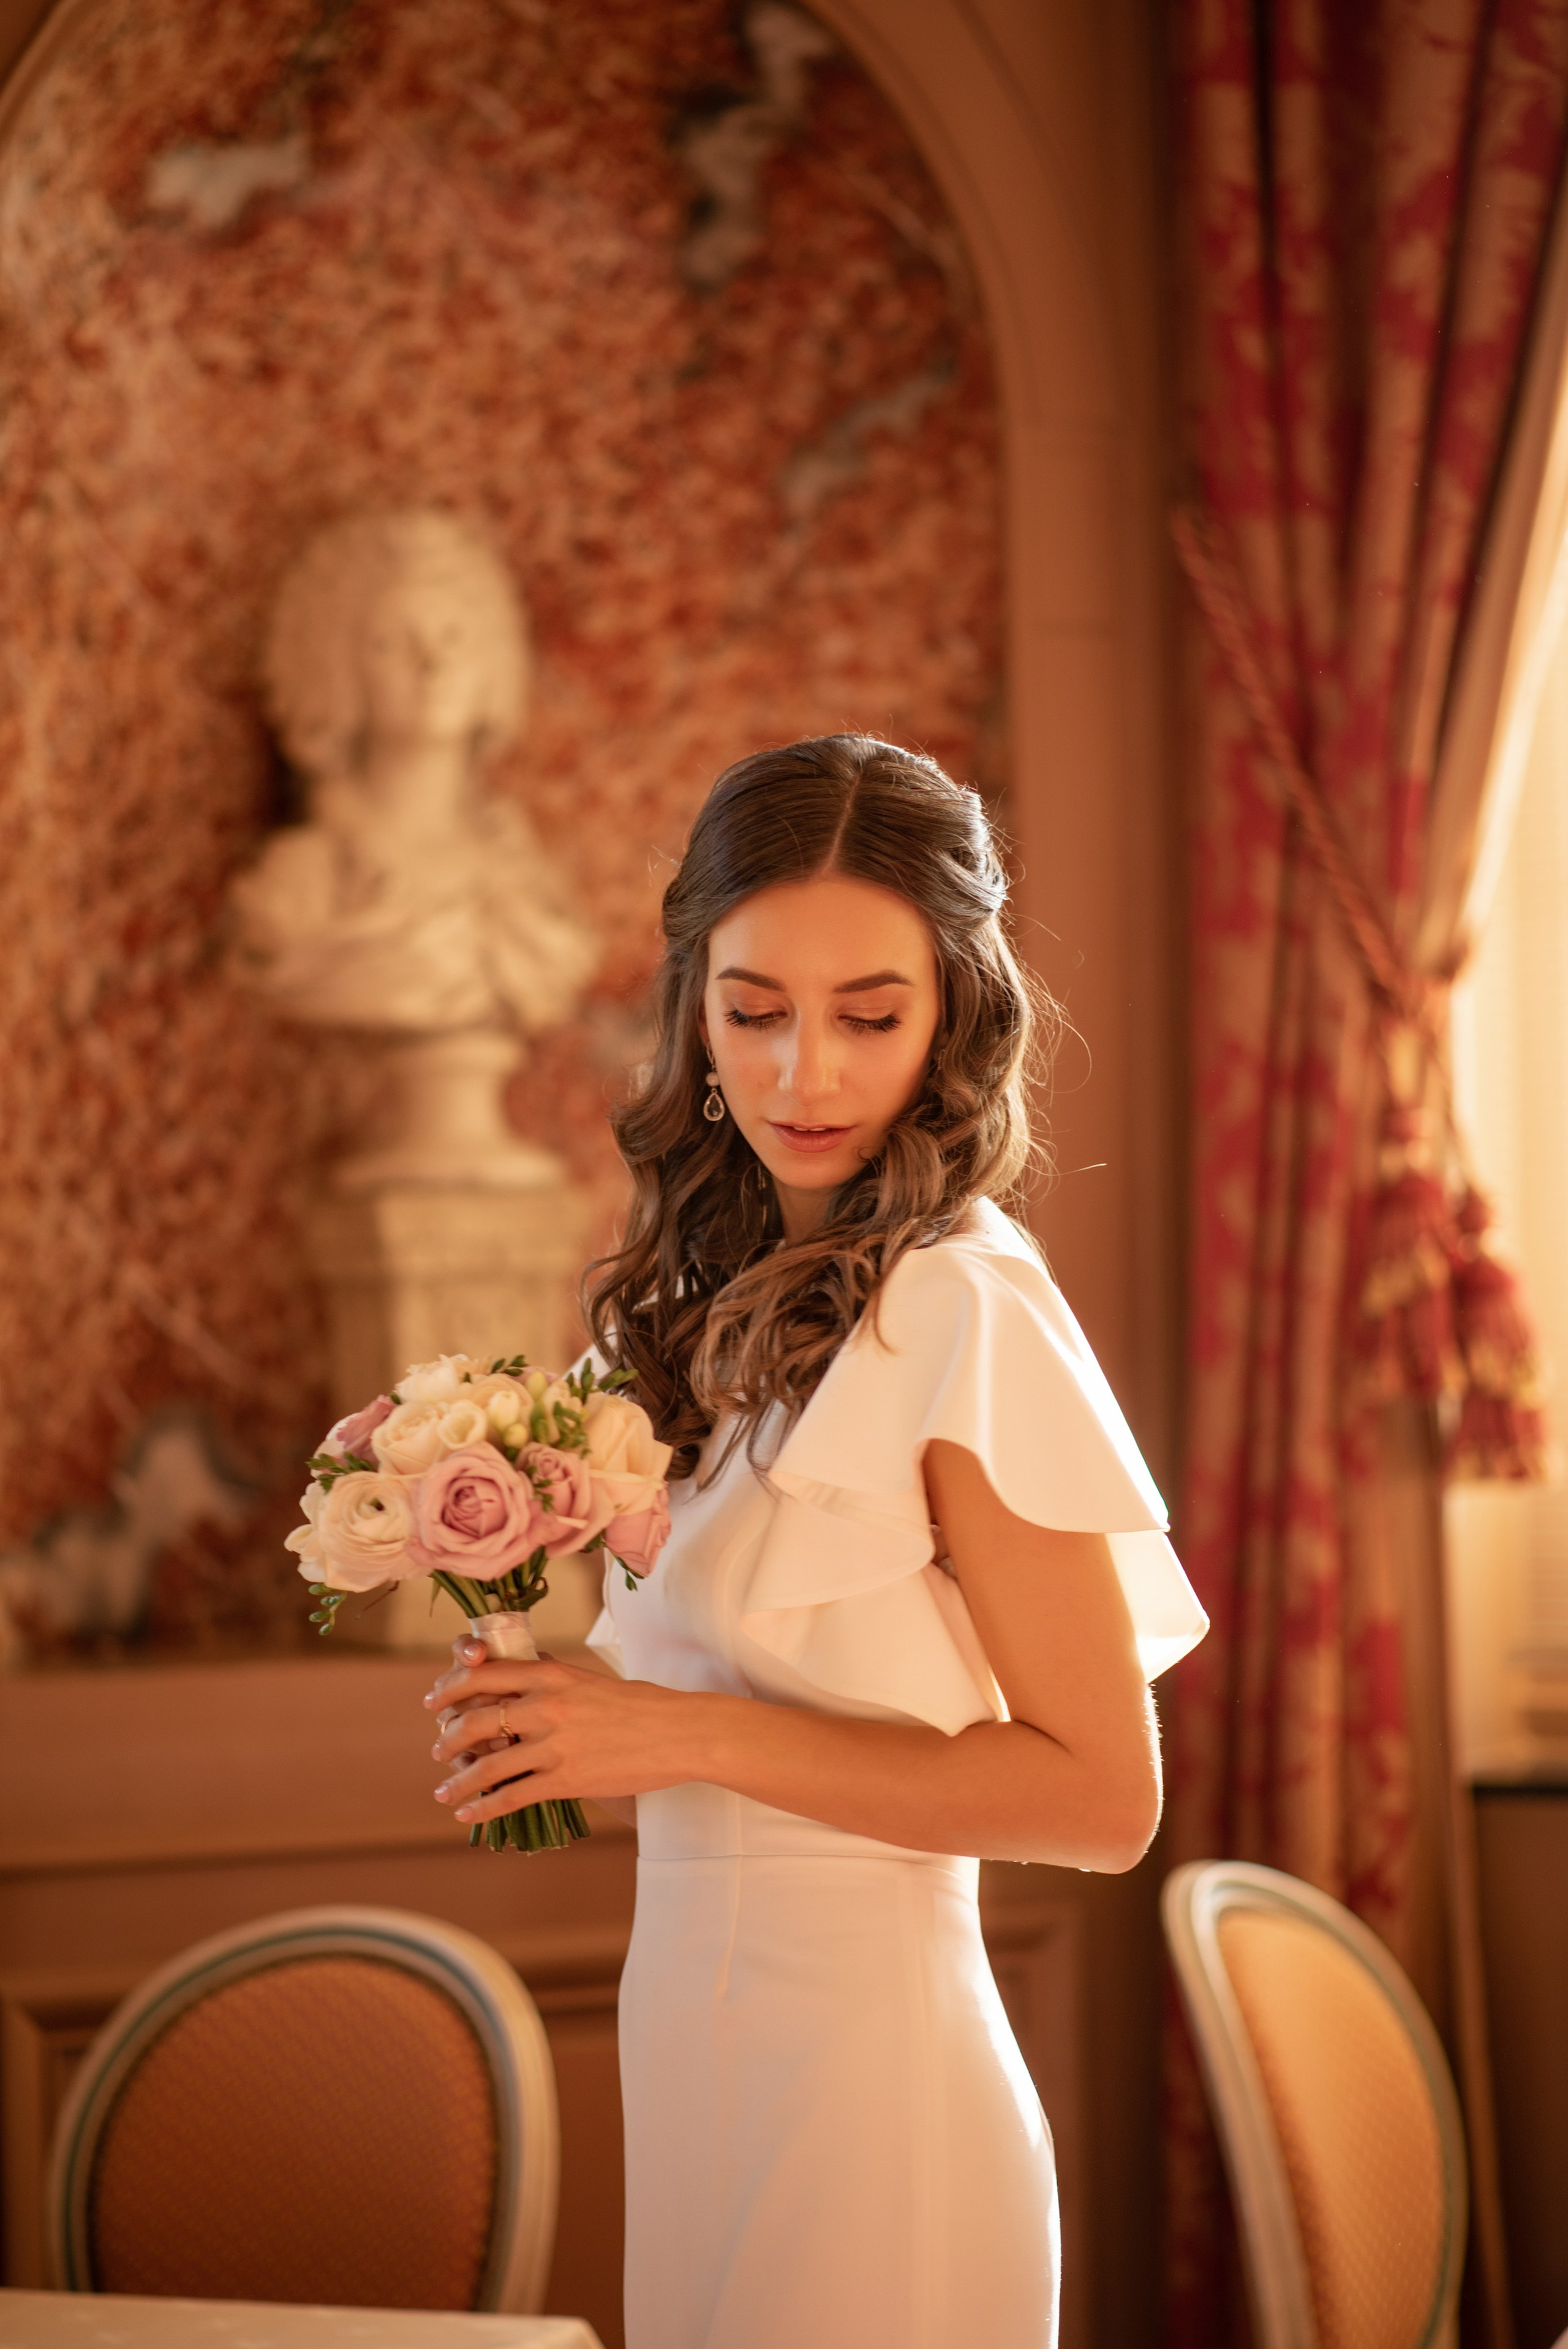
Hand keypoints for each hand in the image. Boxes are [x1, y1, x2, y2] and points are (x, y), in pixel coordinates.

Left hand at [423, 1638, 697, 1824]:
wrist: (679, 1733)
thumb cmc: (640, 1705)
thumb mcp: (589, 1678)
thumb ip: (552, 1677)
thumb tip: (522, 1672)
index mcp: (551, 1675)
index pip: (484, 1674)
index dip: (451, 1687)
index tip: (434, 1700)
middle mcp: (546, 1706)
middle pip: (477, 1720)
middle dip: (449, 1739)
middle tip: (438, 1750)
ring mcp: (554, 1745)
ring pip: (488, 1764)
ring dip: (459, 1780)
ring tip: (444, 1791)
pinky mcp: (566, 1780)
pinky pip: (511, 1795)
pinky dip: (484, 1807)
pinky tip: (469, 1813)